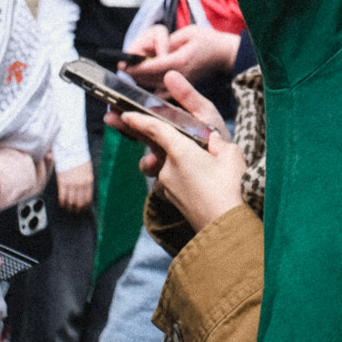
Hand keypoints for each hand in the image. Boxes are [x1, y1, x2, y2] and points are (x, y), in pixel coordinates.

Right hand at [57, 161, 93, 211]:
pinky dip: (62, 202)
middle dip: (77, 209)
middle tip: (76, 212)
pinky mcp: (62, 182)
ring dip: (70, 208)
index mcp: (89, 180)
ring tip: (69, 209)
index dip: (85, 207)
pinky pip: (62, 197)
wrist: (71, 151)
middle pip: (79, 202)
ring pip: (70, 201)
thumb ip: (87, 183)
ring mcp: (71, 183)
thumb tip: (86, 196)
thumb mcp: (88, 171)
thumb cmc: (80, 160)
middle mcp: (80, 183)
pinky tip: (63, 204)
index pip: (87, 199)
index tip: (83, 210)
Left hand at [113, 71, 245, 235]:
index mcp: (180, 151)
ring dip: (161, 156)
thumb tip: (213, 140)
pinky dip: (174, 173)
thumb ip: (219, 142)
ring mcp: (166, 186)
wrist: (224, 228)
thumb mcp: (231, 155)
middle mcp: (167, 168)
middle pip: (150, 144)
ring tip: (181, 156)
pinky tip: (192, 177)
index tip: (124, 112)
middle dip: (131, 130)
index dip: (139, 119)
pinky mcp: (170, 199)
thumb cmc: (229, 189)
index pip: (155, 129)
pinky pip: (167, 179)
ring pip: (159, 163)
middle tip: (111, 119)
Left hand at [123, 23, 240, 87]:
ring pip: (153, 89)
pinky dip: (149, 92)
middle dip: (134, 74)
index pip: (153, 67)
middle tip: (121, 68)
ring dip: (138, 83)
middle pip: (149, 80)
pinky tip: (140, 89)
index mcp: (181, 61)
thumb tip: (147, 50)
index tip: (122, 64)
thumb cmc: (206, 40)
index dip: (135, 66)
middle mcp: (180, 76)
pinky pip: (161, 96)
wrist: (223, 54)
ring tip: (127, 75)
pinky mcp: (182, 91)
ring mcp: (181, 86)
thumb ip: (167, 41)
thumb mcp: (187, 32)